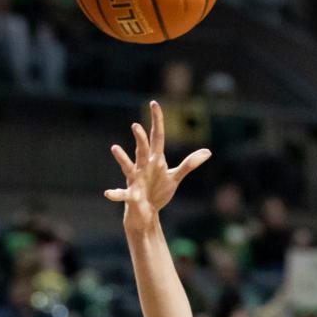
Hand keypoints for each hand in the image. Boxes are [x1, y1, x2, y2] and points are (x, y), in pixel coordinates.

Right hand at [105, 100, 210, 232]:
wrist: (146, 212)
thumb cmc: (158, 191)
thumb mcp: (175, 177)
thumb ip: (189, 164)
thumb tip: (208, 151)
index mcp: (155, 160)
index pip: (157, 137)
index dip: (157, 121)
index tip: (154, 103)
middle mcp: (143, 166)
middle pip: (143, 150)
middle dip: (140, 139)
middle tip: (136, 126)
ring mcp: (136, 180)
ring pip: (128, 167)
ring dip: (122, 159)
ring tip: (114, 148)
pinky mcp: (132, 196)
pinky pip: (123, 194)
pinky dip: (115, 194)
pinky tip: (108, 193)